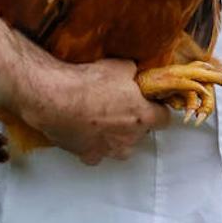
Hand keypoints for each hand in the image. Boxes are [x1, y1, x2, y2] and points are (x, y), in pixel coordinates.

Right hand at [20, 58, 169, 164]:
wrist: (56, 99)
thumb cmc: (90, 82)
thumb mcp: (121, 66)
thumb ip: (134, 74)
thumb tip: (135, 73)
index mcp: (143, 117)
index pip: (165, 119)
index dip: (158, 109)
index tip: (150, 102)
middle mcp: (129, 139)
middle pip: (141, 133)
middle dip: (135, 121)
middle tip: (120, 105)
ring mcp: (109, 151)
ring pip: (121, 146)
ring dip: (116, 136)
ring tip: (102, 119)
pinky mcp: (88, 156)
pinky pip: (97, 152)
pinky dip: (94, 143)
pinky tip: (86, 129)